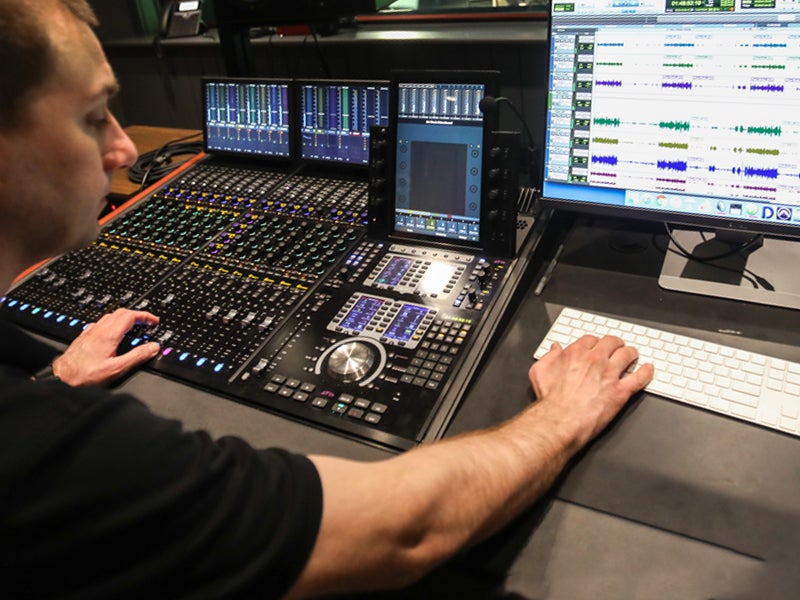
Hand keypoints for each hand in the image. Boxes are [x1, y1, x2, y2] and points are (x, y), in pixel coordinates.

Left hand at [52, 309, 160, 386]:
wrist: (62, 379)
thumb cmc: (85, 375)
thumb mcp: (117, 369)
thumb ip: (137, 356)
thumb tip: (153, 347)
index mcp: (109, 335)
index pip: (130, 316)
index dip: (145, 316)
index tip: (154, 321)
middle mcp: (99, 330)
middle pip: (121, 312)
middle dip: (136, 315)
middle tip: (146, 322)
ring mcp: (90, 332)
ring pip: (110, 316)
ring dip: (124, 317)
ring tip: (133, 326)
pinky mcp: (84, 337)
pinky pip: (100, 323)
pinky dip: (112, 323)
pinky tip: (112, 332)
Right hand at [528, 335, 653, 448]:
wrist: (560, 421)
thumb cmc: (550, 400)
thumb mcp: (540, 372)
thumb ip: (548, 357)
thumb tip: (554, 349)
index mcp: (576, 353)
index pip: (591, 339)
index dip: (596, 342)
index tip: (597, 346)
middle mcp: (595, 360)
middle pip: (612, 342)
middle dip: (616, 344)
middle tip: (618, 348)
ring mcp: (610, 374)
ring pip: (628, 355)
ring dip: (632, 353)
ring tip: (633, 355)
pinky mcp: (620, 391)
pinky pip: (640, 377)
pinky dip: (646, 372)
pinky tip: (648, 370)